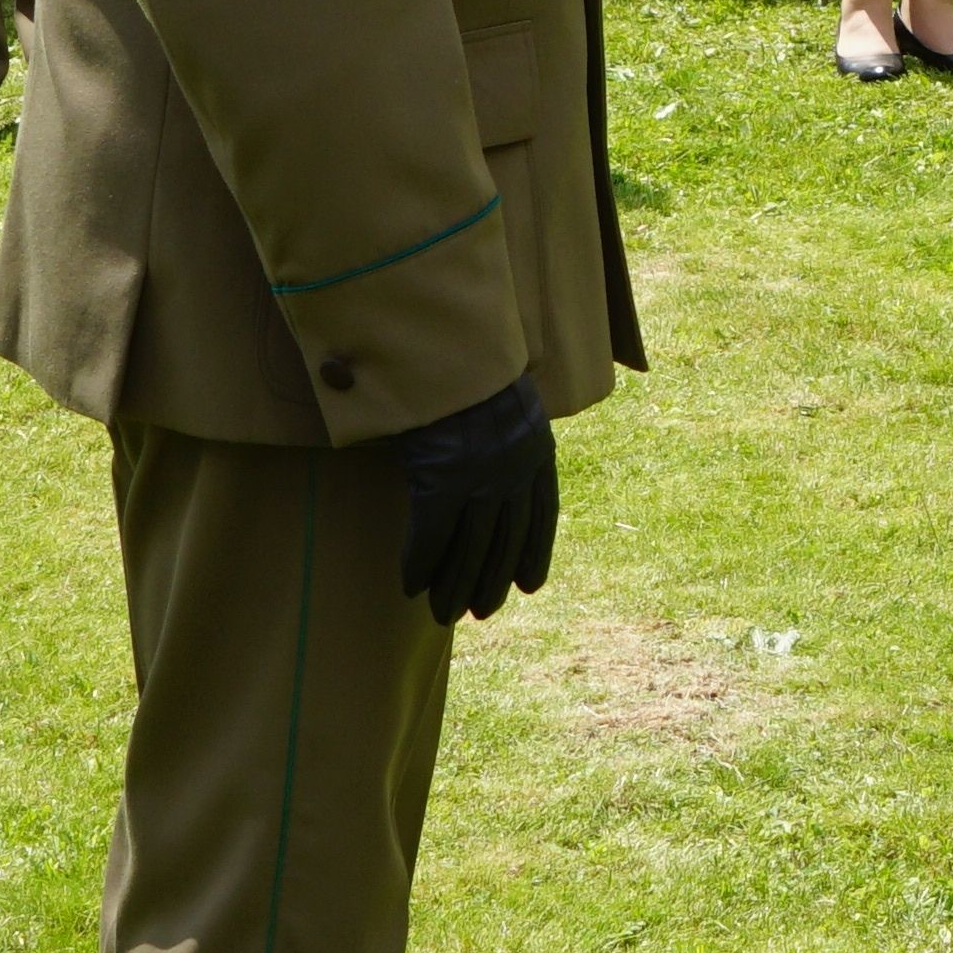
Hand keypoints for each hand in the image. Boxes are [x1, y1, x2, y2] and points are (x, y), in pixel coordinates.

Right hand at [386, 374, 560, 620]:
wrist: (444, 338)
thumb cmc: (462, 360)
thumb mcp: (501, 391)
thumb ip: (503, 426)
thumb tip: (486, 446)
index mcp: (538, 446)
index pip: (542, 514)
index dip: (535, 553)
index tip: (528, 585)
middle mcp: (515, 469)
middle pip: (506, 540)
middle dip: (492, 580)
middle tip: (479, 612)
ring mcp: (481, 477)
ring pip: (471, 548)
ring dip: (455, 585)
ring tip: (444, 614)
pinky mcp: (443, 480)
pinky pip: (431, 537)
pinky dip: (420, 564)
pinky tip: (410, 586)